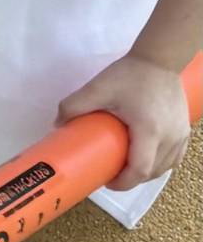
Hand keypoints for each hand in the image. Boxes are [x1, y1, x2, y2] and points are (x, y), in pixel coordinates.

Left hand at [58, 55, 194, 186]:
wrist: (160, 58)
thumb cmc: (131, 74)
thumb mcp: (98, 89)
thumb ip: (74, 105)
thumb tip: (57, 125)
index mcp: (149, 131)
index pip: (139, 170)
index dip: (123, 183)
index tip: (106, 181)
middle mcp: (169, 137)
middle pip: (151, 173)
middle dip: (131, 180)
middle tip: (111, 172)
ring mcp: (181, 134)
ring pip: (165, 168)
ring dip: (146, 173)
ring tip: (126, 167)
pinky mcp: (185, 129)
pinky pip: (175, 157)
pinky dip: (161, 164)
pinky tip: (148, 160)